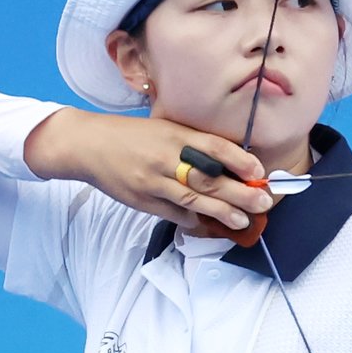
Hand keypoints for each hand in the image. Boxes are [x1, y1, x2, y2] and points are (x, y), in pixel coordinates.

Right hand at [24, 108, 272, 231]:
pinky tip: (207, 223)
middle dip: (240, 192)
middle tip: (263, 201)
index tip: (260, 172)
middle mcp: (166, 158)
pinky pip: (173, 214)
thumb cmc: (134, 136)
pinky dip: (192, 219)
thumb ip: (194, 143)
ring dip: (222, 212)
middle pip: (209, 178)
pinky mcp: (142, 200)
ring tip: (243, 220)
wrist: (88, 145)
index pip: (215, 147)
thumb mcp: (166, 128)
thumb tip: (231, 164)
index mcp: (175, 135)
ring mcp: (152, 181)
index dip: (240, 161)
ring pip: (193, 200)